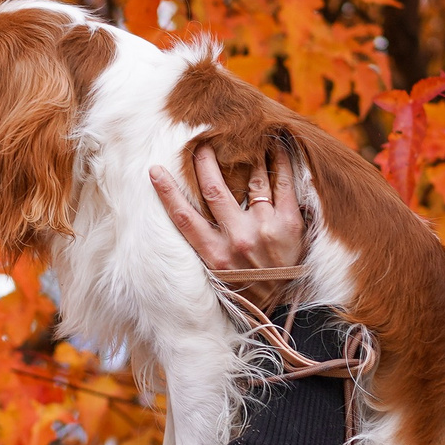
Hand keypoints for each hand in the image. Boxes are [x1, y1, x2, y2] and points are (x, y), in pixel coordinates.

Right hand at [151, 142, 305, 292]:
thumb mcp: (215, 272)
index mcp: (213, 254)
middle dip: (205, 161)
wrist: (282, 306)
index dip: (167, 191)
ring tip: (240, 137)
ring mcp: (265, 229)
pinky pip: (283, 184)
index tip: (155, 170)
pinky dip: (278, 162)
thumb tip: (187, 211)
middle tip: (201, 142)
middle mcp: (237, 240)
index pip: (183, 216)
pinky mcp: (290, 223)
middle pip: (215, 189)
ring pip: (252, 180)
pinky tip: (274, 147)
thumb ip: (203, 244)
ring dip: (245, 156)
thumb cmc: (242, 287)